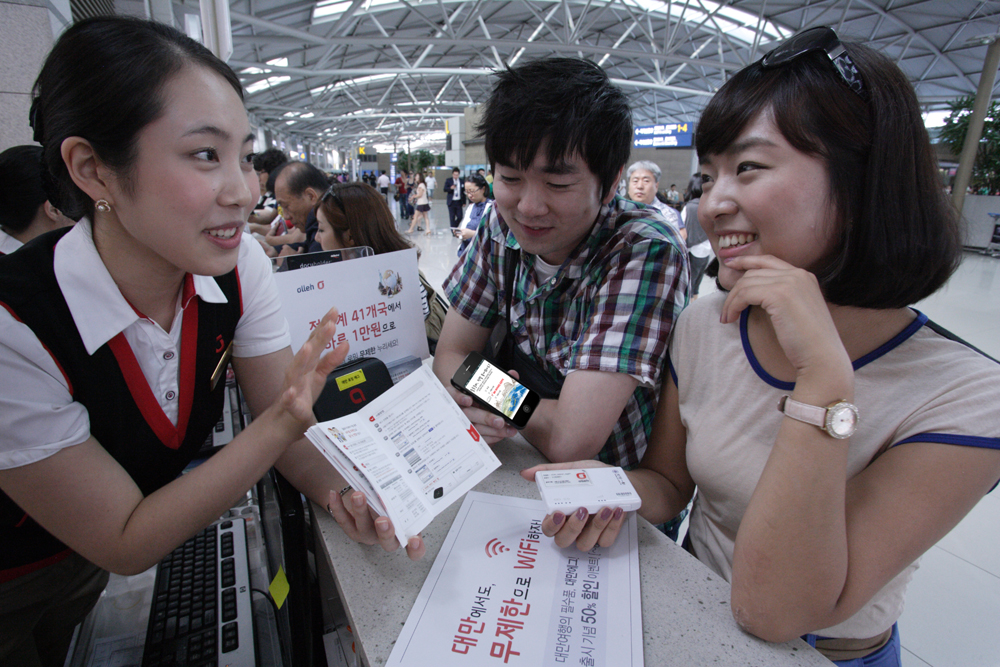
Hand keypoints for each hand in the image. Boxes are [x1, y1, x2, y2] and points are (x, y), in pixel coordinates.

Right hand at [277, 308, 348, 427]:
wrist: (286, 419)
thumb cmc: (302, 394)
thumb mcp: (321, 374)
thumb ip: (332, 359)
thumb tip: (345, 343)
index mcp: (308, 363)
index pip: (316, 340)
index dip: (325, 326)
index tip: (334, 311)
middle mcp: (299, 371)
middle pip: (309, 351)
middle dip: (318, 337)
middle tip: (330, 324)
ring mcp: (293, 386)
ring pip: (295, 371)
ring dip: (301, 359)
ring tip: (308, 348)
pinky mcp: (290, 405)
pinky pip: (289, 400)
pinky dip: (289, 396)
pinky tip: (291, 392)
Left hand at [326, 489, 425, 559]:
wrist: (370, 498)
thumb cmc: (392, 499)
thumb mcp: (403, 498)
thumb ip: (409, 492)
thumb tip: (412, 470)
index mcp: (405, 531)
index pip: (415, 550)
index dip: (416, 549)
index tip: (415, 540)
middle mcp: (386, 537)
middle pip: (387, 541)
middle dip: (385, 532)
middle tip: (383, 520)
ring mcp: (367, 534)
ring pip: (363, 528)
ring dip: (360, 512)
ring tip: (358, 496)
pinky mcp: (350, 528)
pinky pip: (343, 520)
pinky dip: (338, 507)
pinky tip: (334, 494)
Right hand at [446, 384, 516, 444]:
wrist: (472, 411)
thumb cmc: (478, 397)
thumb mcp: (485, 388)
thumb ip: (499, 380)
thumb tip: (513, 374)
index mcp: (458, 394)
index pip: (453, 394)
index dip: (459, 397)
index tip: (469, 400)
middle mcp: (458, 409)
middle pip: (468, 414)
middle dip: (486, 418)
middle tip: (500, 421)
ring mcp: (463, 424)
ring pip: (475, 429)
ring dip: (493, 431)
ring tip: (508, 429)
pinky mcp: (469, 436)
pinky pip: (479, 439)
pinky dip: (492, 437)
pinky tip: (502, 434)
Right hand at [520, 461, 626, 550]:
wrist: (625, 482)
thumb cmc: (597, 477)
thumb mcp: (574, 470)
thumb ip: (550, 472)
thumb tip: (525, 472)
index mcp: (562, 513)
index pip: (548, 528)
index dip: (551, 525)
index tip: (560, 513)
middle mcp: (573, 527)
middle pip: (563, 541)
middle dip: (572, 528)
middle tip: (583, 510)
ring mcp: (589, 534)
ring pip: (585, 544)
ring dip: (595, 527)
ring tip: (605, 508)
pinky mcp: (606, 537)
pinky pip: (605, 541)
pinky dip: (611, 527)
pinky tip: (616, 511)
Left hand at [719, 255, 851, 382]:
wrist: (822, 357)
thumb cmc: (807, 342)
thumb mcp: (796, 310)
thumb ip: (780, 295)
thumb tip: (750, 291)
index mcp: (804, 276)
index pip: (768, 260)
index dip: (746, 260)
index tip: (730, 265)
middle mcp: (798, 274)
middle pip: (753, 273)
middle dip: (735, 290)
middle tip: (726, 309)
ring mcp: (789, 282)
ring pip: (746, 283)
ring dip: (731, 301)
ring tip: (727, 318)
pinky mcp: (778, 295)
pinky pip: (745, 294)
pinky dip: (733, 306)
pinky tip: (732, 318)